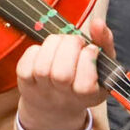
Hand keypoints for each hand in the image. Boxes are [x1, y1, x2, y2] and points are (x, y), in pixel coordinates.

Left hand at [15, 15, 112, 129]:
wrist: (55, 106)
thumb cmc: (83, 80)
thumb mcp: (102, 65)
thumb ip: (104, 43)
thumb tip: (98, 23)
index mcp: (87, 97)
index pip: (85, 84)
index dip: (88, 59)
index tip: (91, 49)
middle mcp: (63, 98)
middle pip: (61, 75)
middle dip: (69, 47)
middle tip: (75, 42)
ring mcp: (42, 91)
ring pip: (42, 68)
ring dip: (52, 45)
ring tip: (60, 43)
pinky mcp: (25, 82)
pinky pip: (26, 64)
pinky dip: (36, 51)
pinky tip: (45, 51)